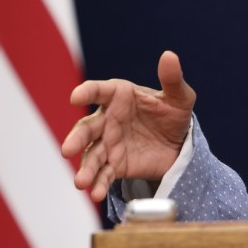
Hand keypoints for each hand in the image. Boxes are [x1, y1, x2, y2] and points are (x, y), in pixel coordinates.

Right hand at [61, 51, 195, 202]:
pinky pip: (104, 174)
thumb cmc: (174, 113)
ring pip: (92, 155)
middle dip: (76, 138)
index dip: (87, 91)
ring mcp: (109, 143)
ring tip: (81, 182)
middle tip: (68, 149)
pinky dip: (98, 184)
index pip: (99, 91)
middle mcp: (108, 119)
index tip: (76, 96)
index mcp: (119, 95)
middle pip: (87, 127)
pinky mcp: (115, 164)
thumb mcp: (180, 97)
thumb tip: (169, 55)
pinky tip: (95, 193)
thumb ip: (172, 79)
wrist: (179, 144)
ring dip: (85, 168)